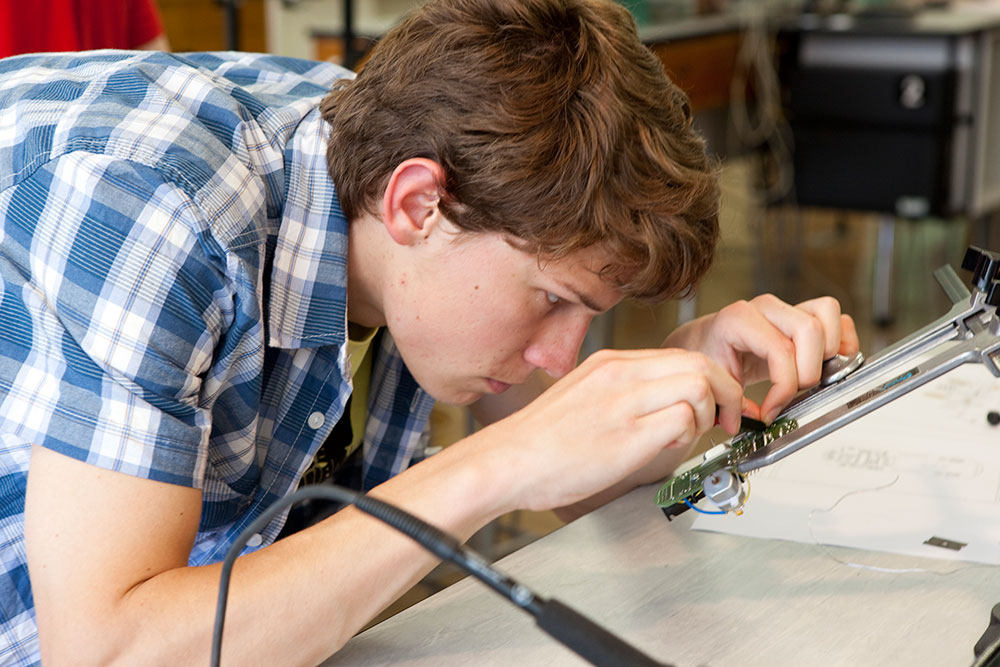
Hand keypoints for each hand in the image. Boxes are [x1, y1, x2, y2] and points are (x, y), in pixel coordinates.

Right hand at [481, 347, 743, 511]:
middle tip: (726, 419)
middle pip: (700, 363)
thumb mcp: (582, 397)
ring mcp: (622, 402)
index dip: (711, 380)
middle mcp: (619, 374)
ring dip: (708, 413)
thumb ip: (622, 393)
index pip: (682, 355)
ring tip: (693, 435)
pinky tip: (668, 448)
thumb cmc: (539, 442)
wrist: (505, 462)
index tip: (716, 405)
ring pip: (698, 385)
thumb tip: (663, 406)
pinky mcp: (625, 436)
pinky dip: (689, 436)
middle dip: (725, 393)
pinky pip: (683, 420)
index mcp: (609, 364)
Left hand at [662, 295, 858, 423]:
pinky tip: (826, 362)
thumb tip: (758, 419)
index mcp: (739, 320)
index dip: (784, 387)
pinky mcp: (802, 313)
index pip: (780, 350)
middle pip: (809, 330)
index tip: (772, 409)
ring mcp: (786, 307)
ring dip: (827, 351)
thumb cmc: (710, 356)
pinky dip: (840, 340)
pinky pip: (835, 317)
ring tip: (810, 374)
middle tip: (794, 392)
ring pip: (827, 315)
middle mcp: (766, 308)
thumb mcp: (715, 381)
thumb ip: (733, 402)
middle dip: (808, 371)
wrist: (706, 341)